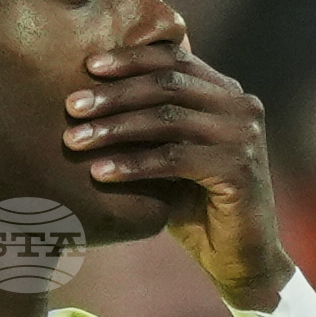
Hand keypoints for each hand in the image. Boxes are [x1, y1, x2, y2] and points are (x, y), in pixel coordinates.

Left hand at [63, 45, 288, 302]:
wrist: (239, 258)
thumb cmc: (195, 206)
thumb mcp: (169, 155)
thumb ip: (146, 124)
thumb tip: (85, 98)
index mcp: (226, 93)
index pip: (175, 58)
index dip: (131, 58)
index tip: (88, 66)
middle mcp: (242, 106)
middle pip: (168, 84)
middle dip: (114, 94)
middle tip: (71, 106)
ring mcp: (244, 136)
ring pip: (167, 119)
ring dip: (115, 128)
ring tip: (74, 139)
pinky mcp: (239, 169)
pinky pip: (174, 159)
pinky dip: (134, 164)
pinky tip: (100, 172)